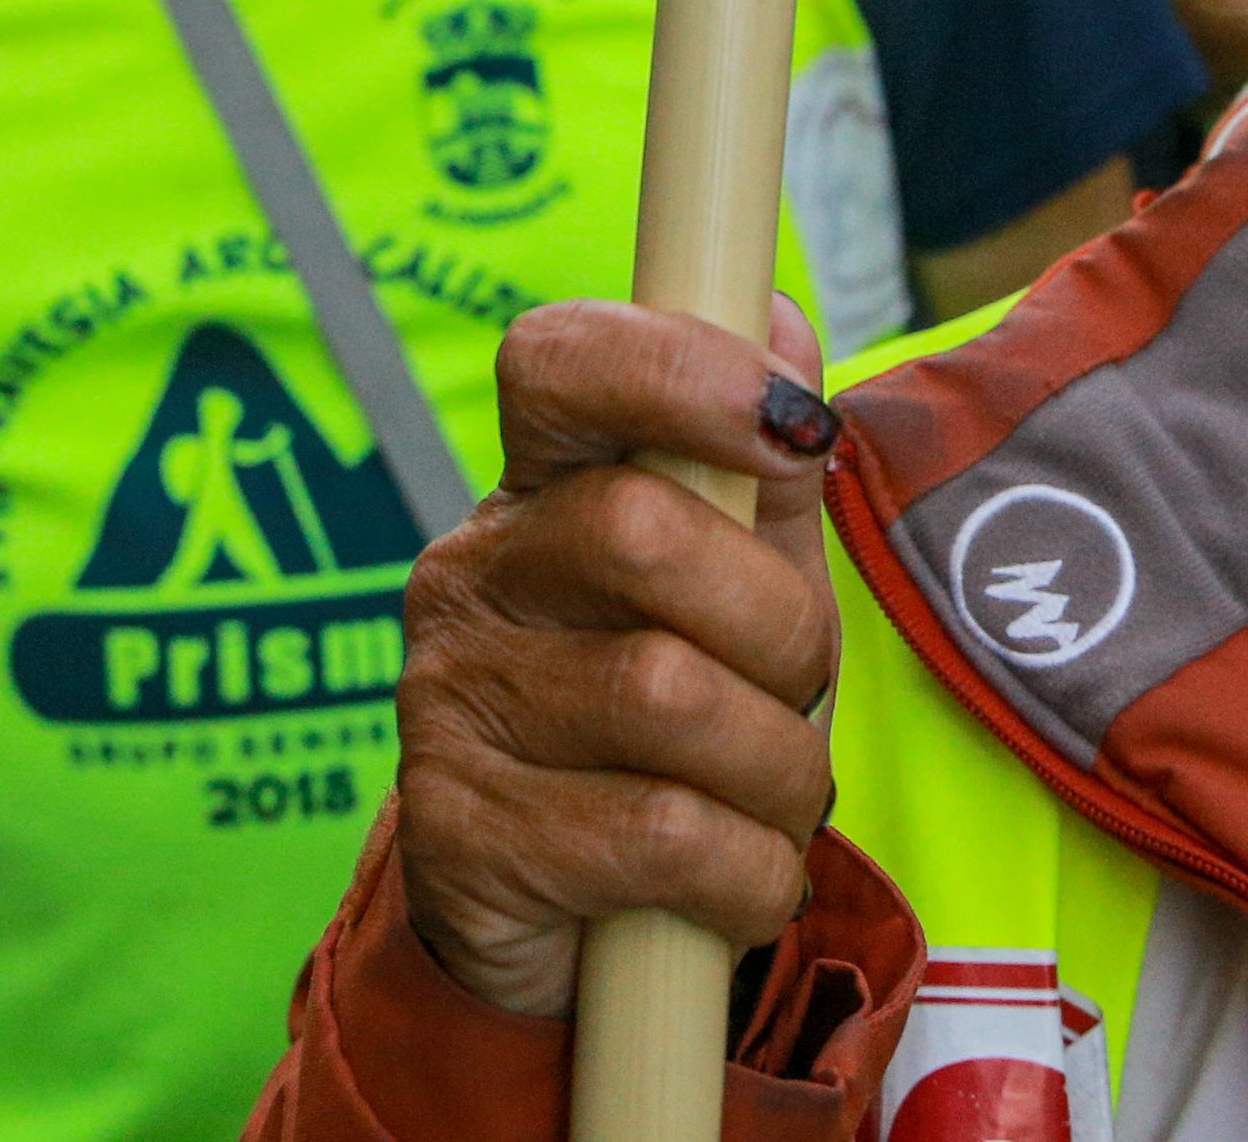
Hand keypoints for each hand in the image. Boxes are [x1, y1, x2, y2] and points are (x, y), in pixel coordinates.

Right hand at [392, 296, 844, 1019]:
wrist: (559, 929)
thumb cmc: (663, 732)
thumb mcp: (729, 594)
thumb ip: (759, 471)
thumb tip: (785, 319)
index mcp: (537, 488)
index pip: (559, 363)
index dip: (680, 368)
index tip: (798, 429)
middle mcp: (472, 573)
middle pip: (646, 532)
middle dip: (782, 629)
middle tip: (797, 694)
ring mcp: (448, 699)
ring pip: (671, 695)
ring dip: (777, 771)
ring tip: (773, 801)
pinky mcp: (460, 833)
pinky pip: (660, 836)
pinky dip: (746, 870)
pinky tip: (736, 878)